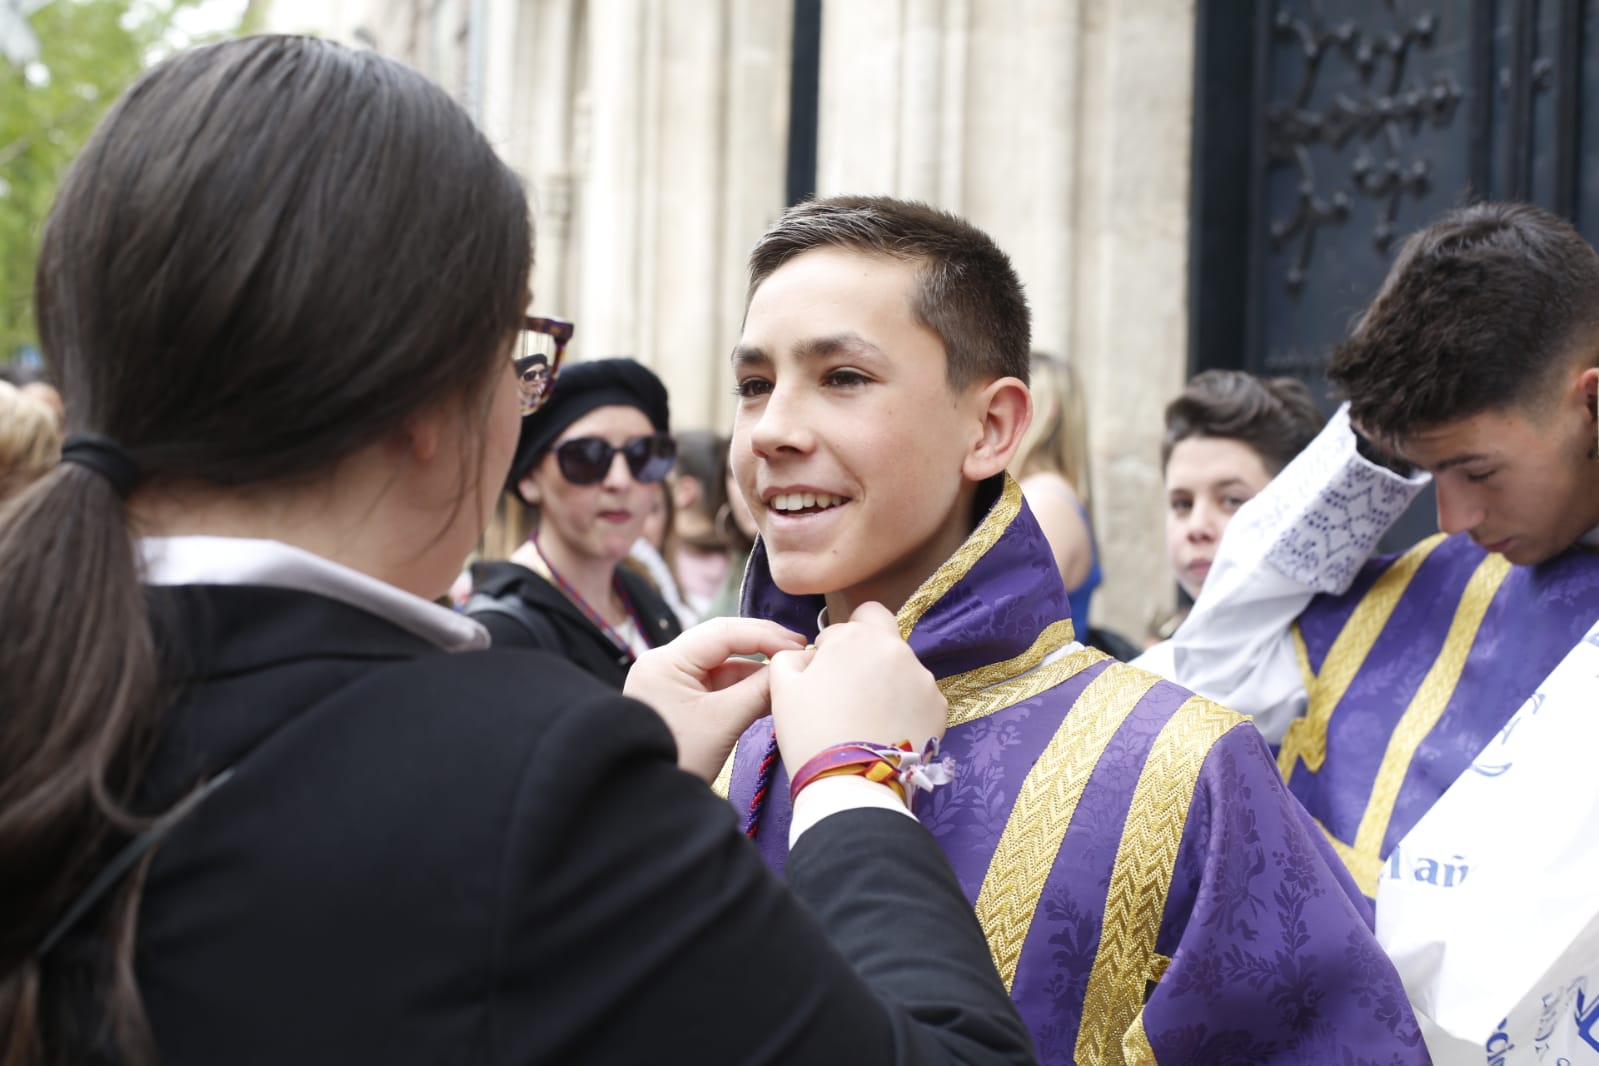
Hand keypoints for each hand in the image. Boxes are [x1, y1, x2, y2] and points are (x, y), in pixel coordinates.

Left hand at [623, 617, 807, 780]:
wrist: (649, 802)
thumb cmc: (679, 760)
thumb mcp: (723, 722)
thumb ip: (760, 690)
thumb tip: (792, 667)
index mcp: (665, 661)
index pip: (723, 632)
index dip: (764, 635)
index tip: (798, 644)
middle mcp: (664, 664)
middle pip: (722, 642)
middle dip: (762, 646)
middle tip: (798, 650)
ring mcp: (671, 682)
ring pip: (722, 664)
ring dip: (756, 670)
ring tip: (789, 674)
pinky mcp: (680, 700)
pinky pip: (717, 684)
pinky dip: (744, 688)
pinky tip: (770, 692)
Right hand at [768, 602, 946, 775]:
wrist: (851, 784)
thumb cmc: (811, 732)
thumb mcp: (783, 687)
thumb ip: (791, 656)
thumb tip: (810, 657)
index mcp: (857, 636)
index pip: (847, 624)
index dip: (832, 646)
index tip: (825, 673)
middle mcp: (896, 648)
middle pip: (882, 635)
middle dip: (867, 650)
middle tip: (851, 687)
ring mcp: (922, 677)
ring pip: (902, 667)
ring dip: (887, 680)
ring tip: (868, 717)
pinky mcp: (939, 706)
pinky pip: (919, 696)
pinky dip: (905, 706)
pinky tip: (887, 729)